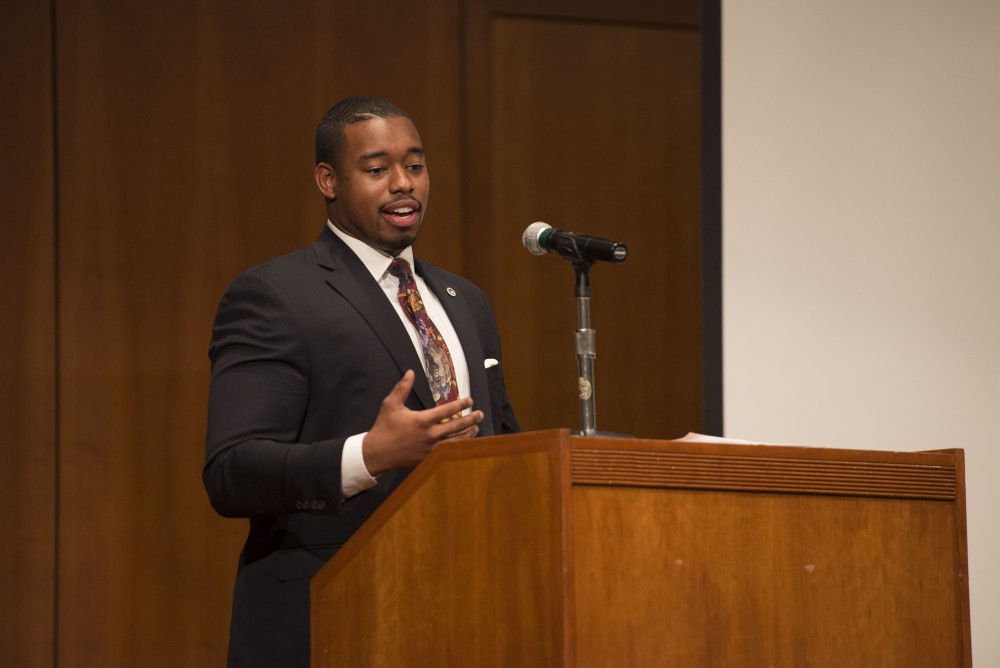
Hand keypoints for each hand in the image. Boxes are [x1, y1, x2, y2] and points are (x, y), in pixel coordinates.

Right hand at [362, 370, 483, 475]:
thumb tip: (410, 372)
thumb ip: (402, 387)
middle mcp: (430, 435)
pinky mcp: (429, 459)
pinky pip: (448, 452)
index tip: (470, 400)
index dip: (461, 404)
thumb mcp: (390, 404)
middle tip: (480, 414)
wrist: (377, 453)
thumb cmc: (384, 427)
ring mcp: (431, 449)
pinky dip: (458, 447)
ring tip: (476, 428)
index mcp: (422, 420)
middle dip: (471, 419)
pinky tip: (464, 443)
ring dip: (468, 434)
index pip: (447, 411)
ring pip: (456, 442)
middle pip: (457, 427)